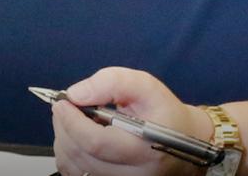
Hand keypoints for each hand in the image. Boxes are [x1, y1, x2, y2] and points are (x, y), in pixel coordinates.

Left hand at [52, 67, 210, 175]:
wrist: (185, 142)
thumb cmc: (164, 112)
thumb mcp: (147, 86)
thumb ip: (114, 82)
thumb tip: (76, 93)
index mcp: (144, 148)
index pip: (96, 142)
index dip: (72, 122)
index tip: (62, 102)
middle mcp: (133, 174)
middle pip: (81, 156)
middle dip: (64, 127)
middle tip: (63, 107)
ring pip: (74, 168)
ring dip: (64, 141)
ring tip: (70, 121)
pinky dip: (69, 156)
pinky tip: (76, 139)